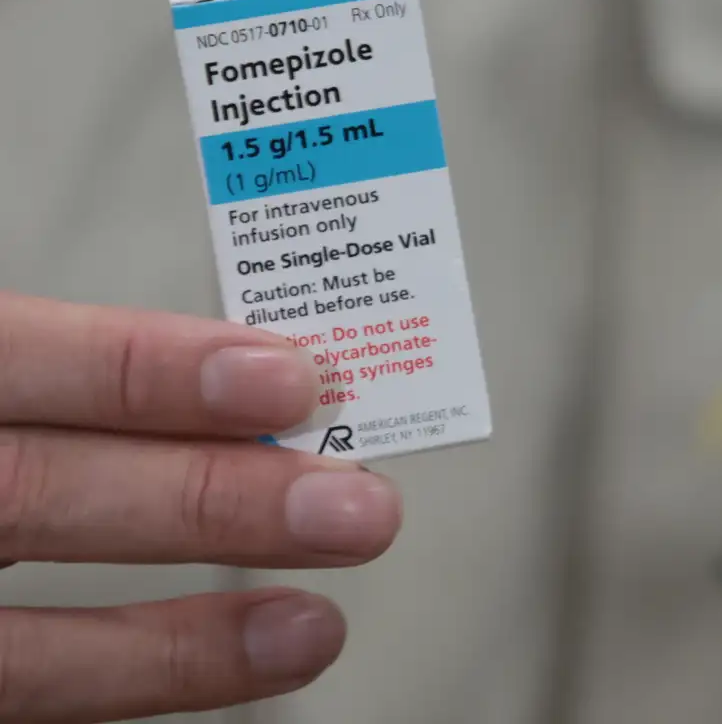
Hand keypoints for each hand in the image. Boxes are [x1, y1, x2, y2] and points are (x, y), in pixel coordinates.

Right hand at [0, 294, 401, 721]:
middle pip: (25, 498)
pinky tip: (212, 677)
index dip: (145, 371)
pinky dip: (106, 695)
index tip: (287, 375)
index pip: (10, 360)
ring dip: (173, 646)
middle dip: (201, 503)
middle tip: (357, 509)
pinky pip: (5, 701)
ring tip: (313, 632)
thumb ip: (37, 366)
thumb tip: (231, 375)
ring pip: (7, 650)